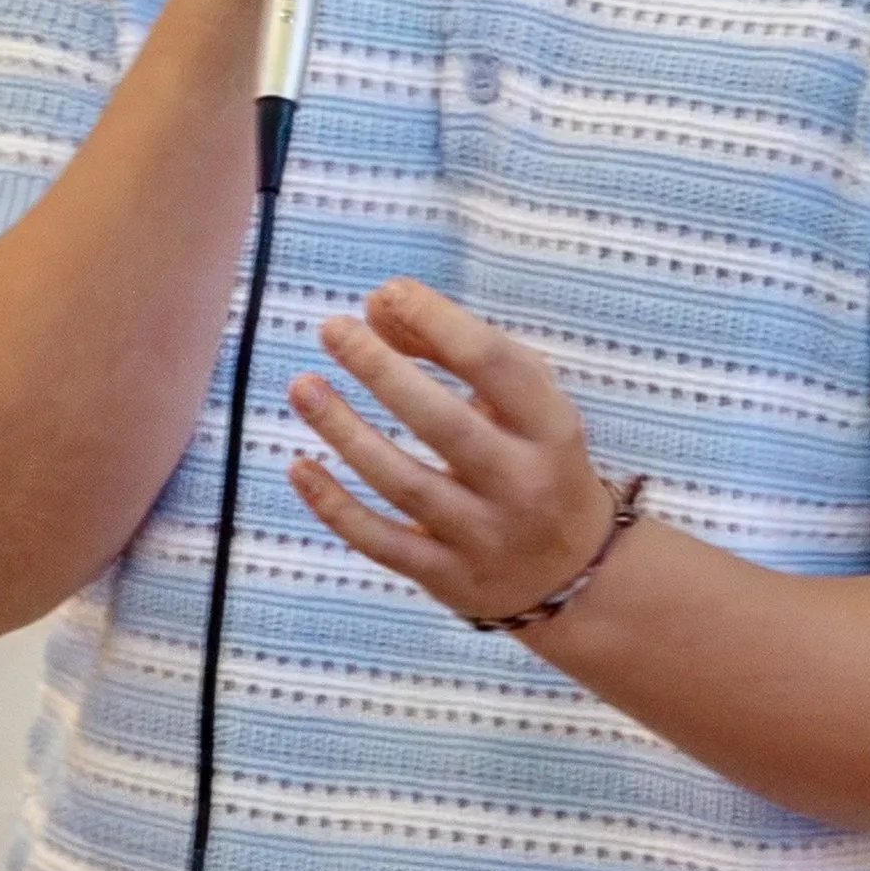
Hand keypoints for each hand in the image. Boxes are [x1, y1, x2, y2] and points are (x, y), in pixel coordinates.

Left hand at [286, 280, 616, 625]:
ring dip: (346, 431)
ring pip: (405, 482)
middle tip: (333, 330)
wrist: (571, 571)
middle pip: (444, 423)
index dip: (438, 321)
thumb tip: (378, 306)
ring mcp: (484, 536)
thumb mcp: (519, 402)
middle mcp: (522, 483)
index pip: (493, 365)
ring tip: (303, 386)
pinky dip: (335, 506)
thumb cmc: (533, 459)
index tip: (387, 293)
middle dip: (381, 371)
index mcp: (550, 427)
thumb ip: (454, 350)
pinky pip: (381, 542)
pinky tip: (299, 467)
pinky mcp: (447, 577)